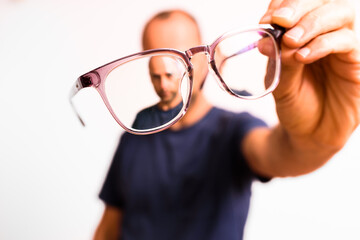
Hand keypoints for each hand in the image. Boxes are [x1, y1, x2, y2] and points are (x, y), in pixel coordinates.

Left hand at [260, 0, 359, 150]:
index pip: (300, 4)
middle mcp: (326, 34)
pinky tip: (304, 56)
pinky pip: (347, 42)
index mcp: (304, 34)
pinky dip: (323, 44)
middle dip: (300, 6)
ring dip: (312, 23)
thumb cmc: (295, 103)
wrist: (309, 133)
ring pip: (340, 14)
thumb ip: (278, 58)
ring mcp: (343, 47)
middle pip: (324, 0)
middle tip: (281, 20)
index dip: (285, 3)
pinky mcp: (355, 63)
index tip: (268, 18)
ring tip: (291, 41)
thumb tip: (266, 36)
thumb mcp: (279, 81)